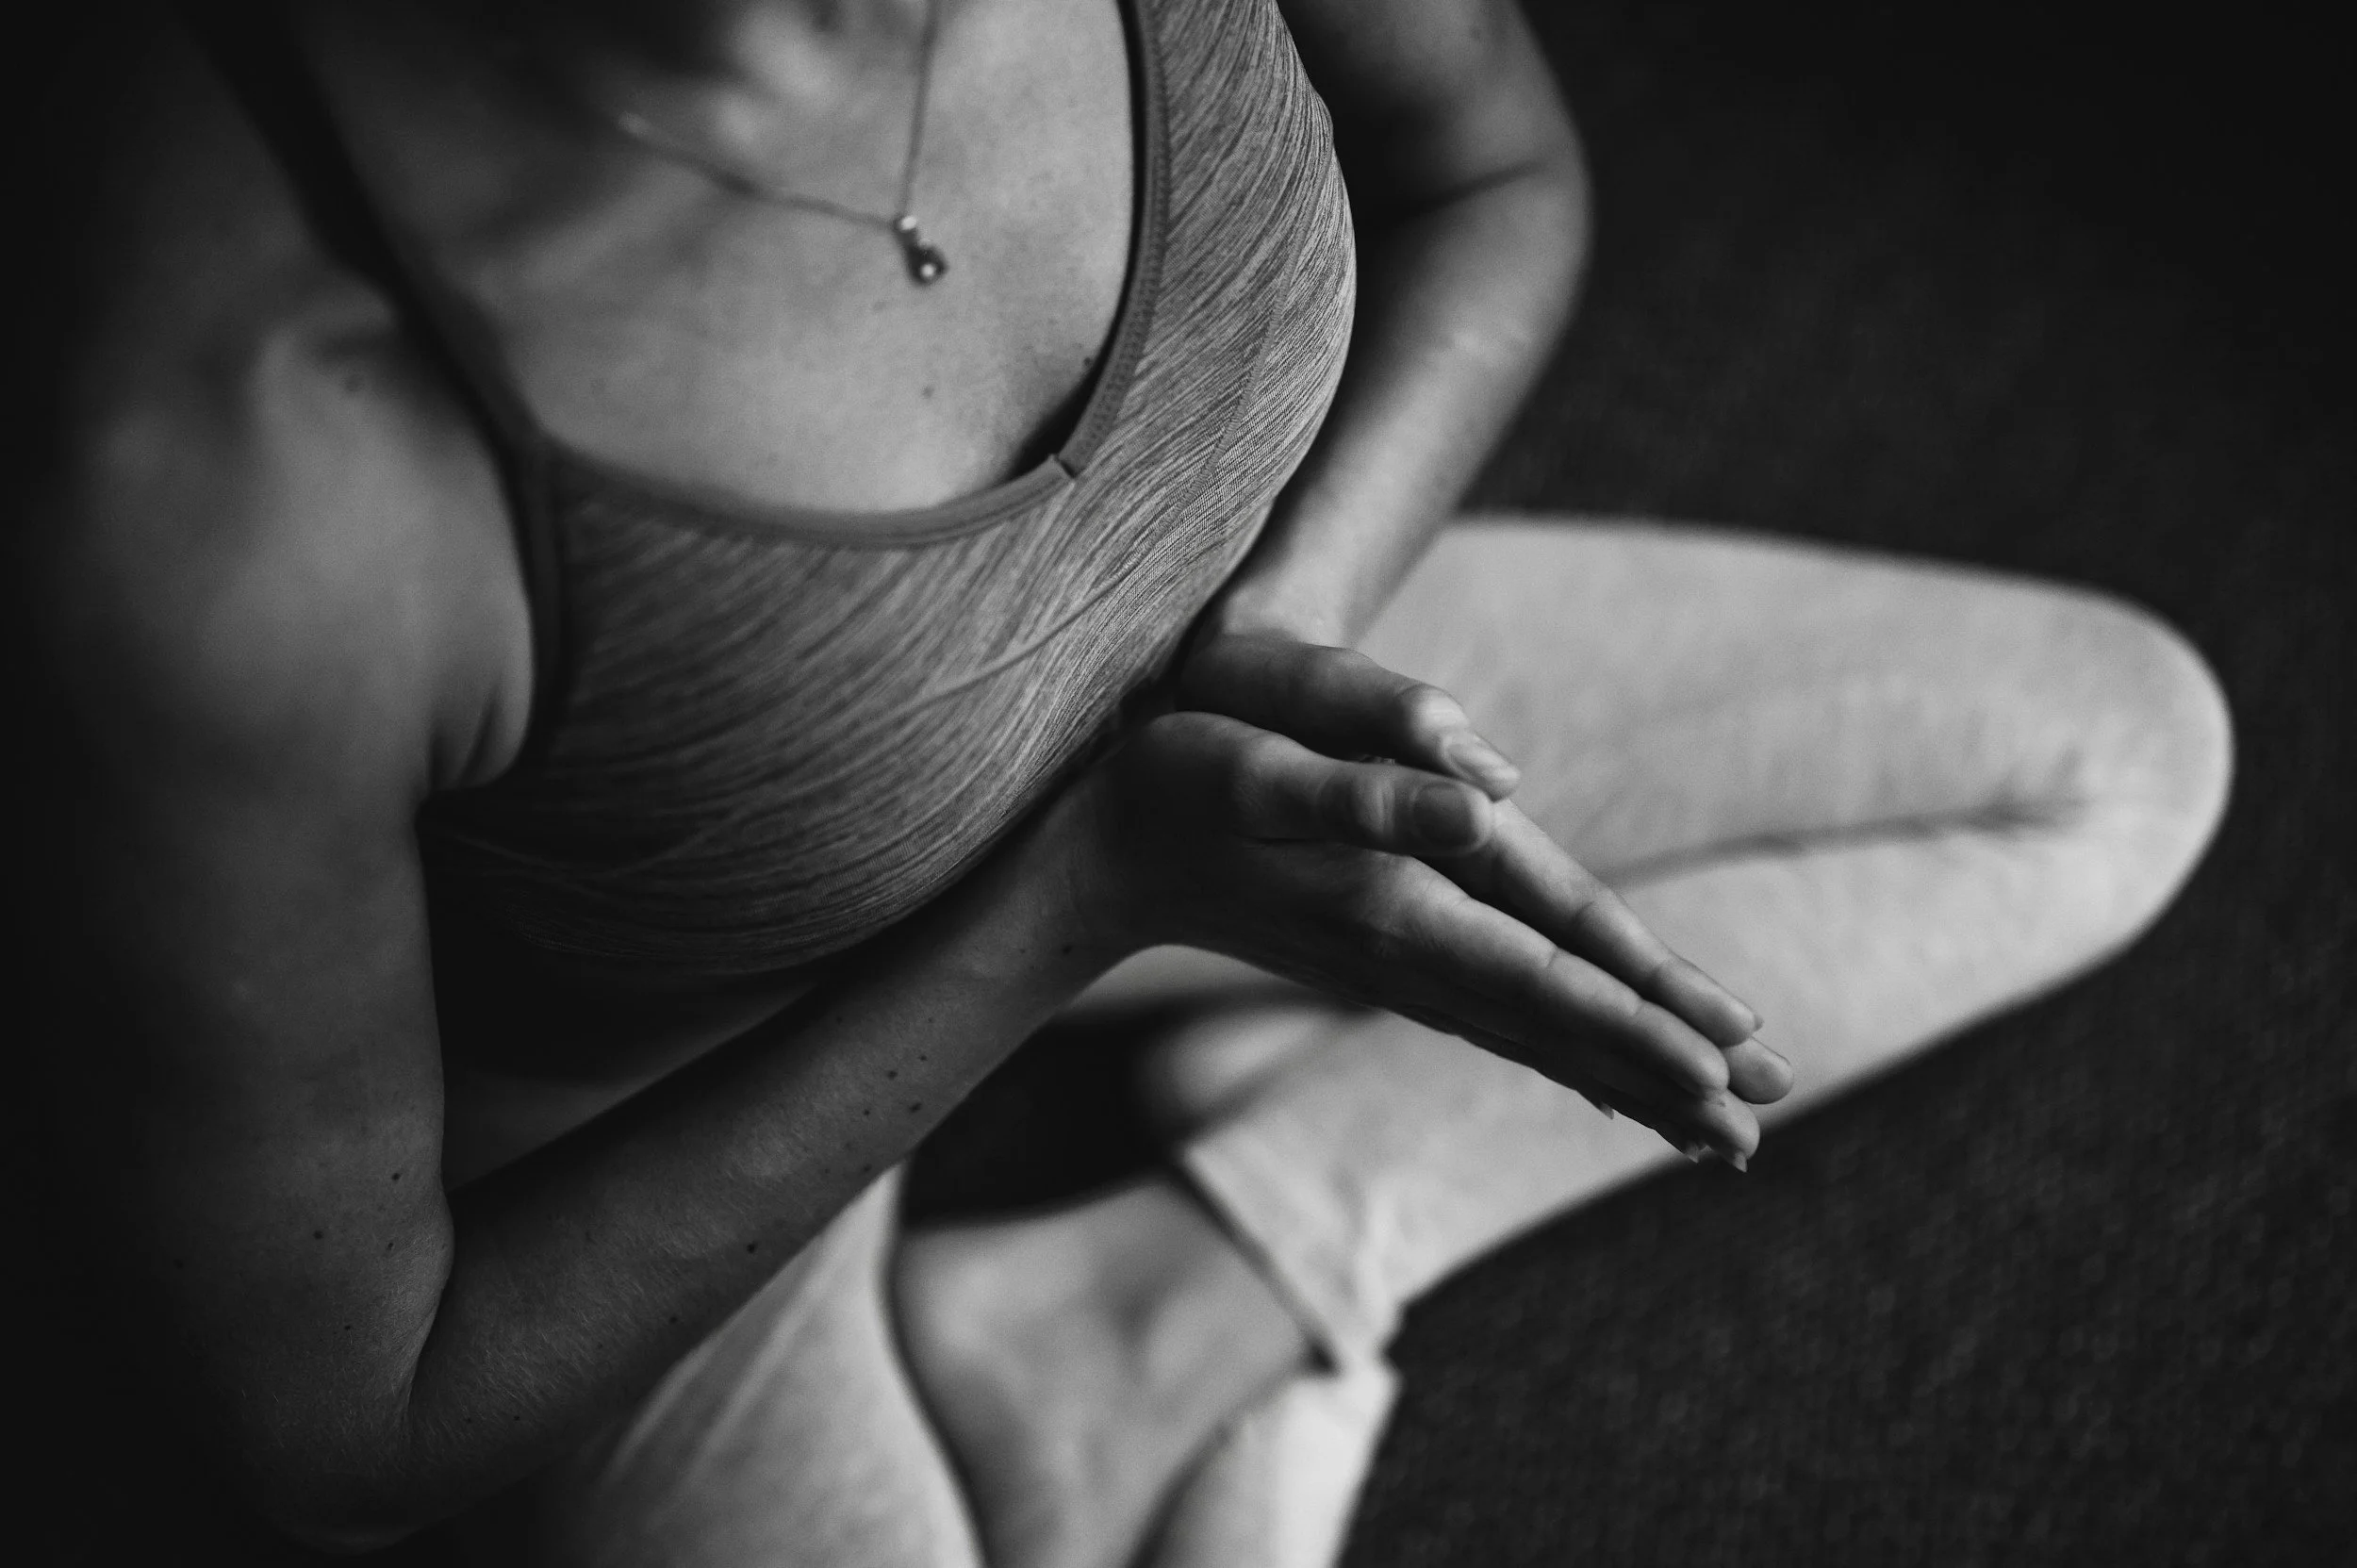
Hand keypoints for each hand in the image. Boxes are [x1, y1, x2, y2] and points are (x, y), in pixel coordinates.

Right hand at [1065, 672, 1788, 1164]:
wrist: (1096, 852)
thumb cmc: (1174, 782)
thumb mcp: (1257, 763)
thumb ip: (1369, 793)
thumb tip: (1489, 805)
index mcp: (1394, 908)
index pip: (1542, 977)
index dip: (1635, 1018)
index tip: (1723, 1068)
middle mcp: (1404, 957)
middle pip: (1554, 1030)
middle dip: (1659, 1078)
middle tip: (1756, 1135)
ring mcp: (1392, 971)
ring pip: (1531, 1041)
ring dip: (1622, 1084)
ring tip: (1712, 1136)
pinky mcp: (1383, 964)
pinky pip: (1497, 1027)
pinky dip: (1562, 1062)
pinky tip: (1599, 1084)